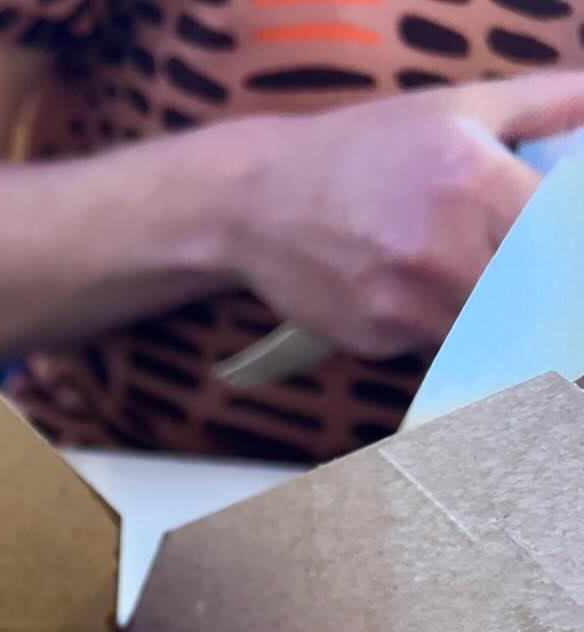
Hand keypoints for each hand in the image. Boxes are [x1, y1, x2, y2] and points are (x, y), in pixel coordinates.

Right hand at [224, 74, 583, 357]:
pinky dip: (437, 328)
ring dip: (487, 318)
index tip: (554, 267)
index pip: (558, 243)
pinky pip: (433, 346)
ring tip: (460, 283)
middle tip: (515, 287)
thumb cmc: (361, 150)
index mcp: (475, 183)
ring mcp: (407, 306)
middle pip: (528, 302)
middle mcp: (443, 252)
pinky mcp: (377, 342)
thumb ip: (541, 104)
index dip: (562, 261)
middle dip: (534, 300)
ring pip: (484, 334)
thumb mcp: (455, 108)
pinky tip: (411, 295)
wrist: (259, 202)